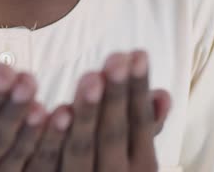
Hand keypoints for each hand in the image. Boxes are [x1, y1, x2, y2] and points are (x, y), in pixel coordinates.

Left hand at [23, 51, 170, 171]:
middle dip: (116, 96)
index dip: (136, 90)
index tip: (137, 53)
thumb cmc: (115, 170)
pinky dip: (51, 139)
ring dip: (87, 113)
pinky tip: (50, 110)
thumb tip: (164, 94)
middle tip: (117, 59)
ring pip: (83, 147)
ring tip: (91, 77)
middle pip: (114, 134)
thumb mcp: (137, 155)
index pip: (139, 124)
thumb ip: (148, 127)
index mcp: (141, 168)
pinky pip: (49, 163)